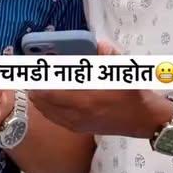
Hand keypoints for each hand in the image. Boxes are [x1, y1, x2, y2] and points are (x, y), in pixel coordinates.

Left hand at [28, 40, 171, 138]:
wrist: (143, 119)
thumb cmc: (132, 91)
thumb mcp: (122, 67)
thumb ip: (107, 53)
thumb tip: (97, 43)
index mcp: (84, 98)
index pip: (49, 90)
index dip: (36, 79)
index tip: (29, 68)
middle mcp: (76, 114)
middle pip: (43, 102)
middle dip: (34, 87)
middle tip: (30, 73)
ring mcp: (76, 123)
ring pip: (46, 111)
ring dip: (39, 97)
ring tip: (36, 83)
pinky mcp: (79, 128)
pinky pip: (55, 118)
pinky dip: (47, 106)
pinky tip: (49, 97)